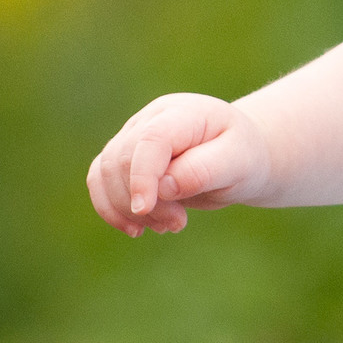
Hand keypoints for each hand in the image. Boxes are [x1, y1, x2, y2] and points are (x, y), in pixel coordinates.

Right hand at [85, 93, 275, 237]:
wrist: (239, 156)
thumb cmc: (243, 156)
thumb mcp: (239, 162)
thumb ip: (204, 170)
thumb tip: (163, 187)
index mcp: (182, 114)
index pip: (150, 140)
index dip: (142, 176)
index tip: (144, 210)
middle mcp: (151, 120)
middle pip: (123, 159)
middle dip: (144, 201)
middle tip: (179, 224)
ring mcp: (133, 137)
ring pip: (106, 172)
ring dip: (128, 209)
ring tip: (168, 226)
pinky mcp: (124, 157)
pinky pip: (99, 181)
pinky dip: (111, 208)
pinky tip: (136, 228)